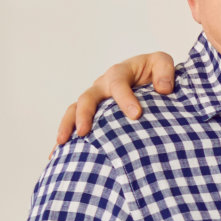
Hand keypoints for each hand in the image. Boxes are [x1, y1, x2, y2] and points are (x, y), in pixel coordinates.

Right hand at [54, 52, 177, 145]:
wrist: (148, 80)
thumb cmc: (154, 72)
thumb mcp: (162, 63)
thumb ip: (165, 71)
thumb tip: (163, 90)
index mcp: (119, 73)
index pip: (118, 83)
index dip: (125, 98)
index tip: (136, 115)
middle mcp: (101, 86)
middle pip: (87, 97)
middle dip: (84, 114)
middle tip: (85, 132)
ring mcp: (94, 101)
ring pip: (74, 110)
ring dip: (67, 125)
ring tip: (63, 142)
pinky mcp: (90, 114)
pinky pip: (72, 124)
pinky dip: (64, 138)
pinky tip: (56, 156)